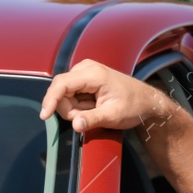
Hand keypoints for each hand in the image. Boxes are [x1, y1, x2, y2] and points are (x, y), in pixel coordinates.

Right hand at [39, 59, 172, 133]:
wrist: (147, 101)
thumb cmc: (134, 106)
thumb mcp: (113, 116)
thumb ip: (92, 119)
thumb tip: (75, 125)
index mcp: (94, 74)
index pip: (61, 84)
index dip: (50, 100)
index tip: (44, 116)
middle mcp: (87, 68)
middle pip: (61, 91)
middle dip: (69, 109)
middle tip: (89, 117)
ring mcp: (85, 71)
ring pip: (64, 94)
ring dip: (75, 108)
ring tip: (95, 111)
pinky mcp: (84, 78)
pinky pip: (71, 94)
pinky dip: (79, 105)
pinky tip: (93, 107)